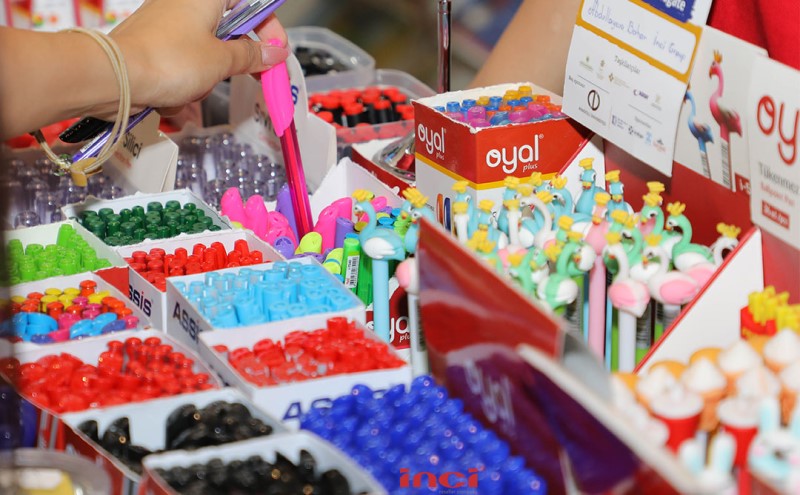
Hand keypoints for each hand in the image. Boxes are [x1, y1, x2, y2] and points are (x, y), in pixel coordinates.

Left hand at [107, 0, 287, 115]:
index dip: (270, 28)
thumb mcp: (221, 60)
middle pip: (230, 26)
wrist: (114, 78)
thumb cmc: (166, 60)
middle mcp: (187, 1)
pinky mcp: (155, 42)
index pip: (252, 3)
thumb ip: (252, 55)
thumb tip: (276, 52)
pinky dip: (189, 78)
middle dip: (239, 56)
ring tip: (199, 88)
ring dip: (210, 72)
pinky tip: (179, 94)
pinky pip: (185, 59)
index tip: (277, 53)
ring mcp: (168, 20)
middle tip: (254, 75)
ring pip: (207, 47)